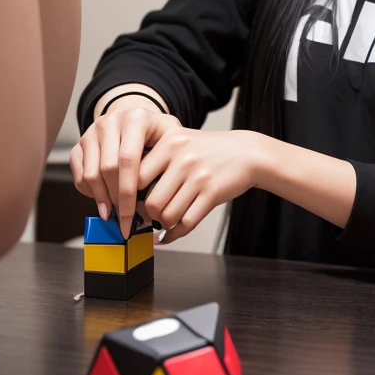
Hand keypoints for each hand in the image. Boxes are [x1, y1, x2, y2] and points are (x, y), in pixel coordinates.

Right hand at [70, 107, 181, 238]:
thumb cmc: (155, 133)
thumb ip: (170, 159)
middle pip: (108, 169)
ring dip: (101, 199)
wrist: (136, 120)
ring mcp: (92, 132)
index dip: (128, 193)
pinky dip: (89, 192)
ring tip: (113, 214)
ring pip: (91, 173)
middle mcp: (110, 122)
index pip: (128, 160)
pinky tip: (103, 200)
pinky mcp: (79, 144)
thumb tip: (161, 195)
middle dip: (116, 199)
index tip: (132, 217)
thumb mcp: (172, 136)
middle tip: (124, 220)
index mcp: (135, 119)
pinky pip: (79, 174)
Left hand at [138, 128, 268, 243]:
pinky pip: (187, 222)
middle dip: (149, 216)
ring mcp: (198, 176)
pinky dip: (177, 232)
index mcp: (169, 142)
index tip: (131, 204)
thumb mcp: (181, 142)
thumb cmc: (209, 150)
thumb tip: (127, 190)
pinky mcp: (212, 193)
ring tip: (167, 220)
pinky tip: (174, 230)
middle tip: (150, 217)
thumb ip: (156, 160)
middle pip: (151, 203)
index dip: (130, 195)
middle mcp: (183, 158)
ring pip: (168, 216)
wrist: (247, 152)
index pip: (136, 176)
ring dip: (165, 224)